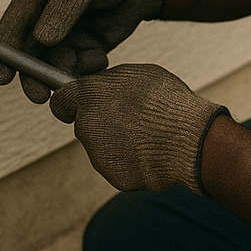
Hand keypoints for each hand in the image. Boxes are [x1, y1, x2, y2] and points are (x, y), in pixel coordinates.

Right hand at [0, 0, 165, 102]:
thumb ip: (62, 6)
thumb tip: (41, 39)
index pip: (10, 30)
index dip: (2, 55)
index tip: (2, 78)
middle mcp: (42, 21)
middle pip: (27, 57)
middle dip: (33, 77)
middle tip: (40, 95)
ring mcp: (62, 39)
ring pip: (53, 67)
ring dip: (65, 73)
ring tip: (88, 61)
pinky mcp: (81, 52)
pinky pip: (79, 71)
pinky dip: (88, 70)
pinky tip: (100, 56)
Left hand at [49, 63, 227, 192]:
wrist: (190, 139)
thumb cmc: (167, 100)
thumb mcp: (136, 74)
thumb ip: (110, 83)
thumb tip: (103, 88)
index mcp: (89, 96)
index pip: (60, 102)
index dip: (71, 103)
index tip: (82, 105)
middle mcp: (87, 127)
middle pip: (86, 126)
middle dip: (102, 123)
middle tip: (132, 118)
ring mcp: (100, 156)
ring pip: (103, 148)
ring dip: (120, 142)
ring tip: (150, 134)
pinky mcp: (116, 177)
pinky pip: (121, 167)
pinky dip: (134, 162)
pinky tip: (154, 152)